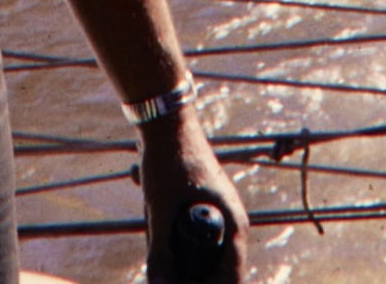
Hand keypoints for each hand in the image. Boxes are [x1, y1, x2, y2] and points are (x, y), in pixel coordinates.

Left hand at [144, 109, 245, 279]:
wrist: (163, 117)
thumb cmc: (167, 157)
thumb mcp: (160, 208)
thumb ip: (159, 250)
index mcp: (233, 223)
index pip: (232, 276)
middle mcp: (230, 221)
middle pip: (216, 268)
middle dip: (190, 273)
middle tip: (164, 271)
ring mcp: (216, 213)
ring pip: (199, 252)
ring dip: (176, 253)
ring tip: (156, 233)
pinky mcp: (200, 206)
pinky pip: (188, 234)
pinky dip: (170, 235)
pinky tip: (152, 216)